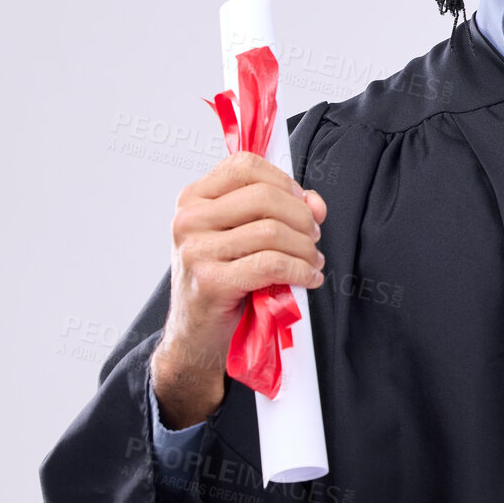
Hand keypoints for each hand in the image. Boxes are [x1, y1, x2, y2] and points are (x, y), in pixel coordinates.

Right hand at [152, 150, 328, 426]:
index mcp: (192, 199)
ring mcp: (195, 251)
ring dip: (305, 248)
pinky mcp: (211, 282)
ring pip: (272, 231)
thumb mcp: (242, 238)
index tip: (303, 204)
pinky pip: (272, 264)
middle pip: (264, 197)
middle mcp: (188, 220)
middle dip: (302, 217)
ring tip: (313, 261)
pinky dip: (300, 270)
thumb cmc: (222, 281)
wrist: (196, 337)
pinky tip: (309, 278)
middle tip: (313, 237)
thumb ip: (277, 211)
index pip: (245, 165)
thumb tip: (315, 203)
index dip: (284, 181)